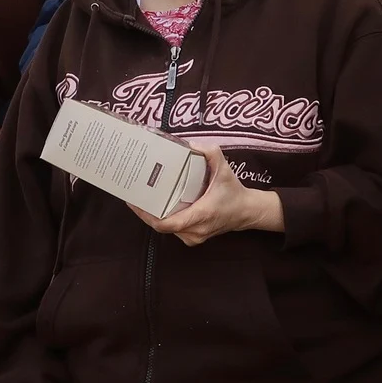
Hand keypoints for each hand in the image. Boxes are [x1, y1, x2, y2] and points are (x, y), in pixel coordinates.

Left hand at [129, 145, 283, 246]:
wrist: (246, 211)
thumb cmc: (233, 192)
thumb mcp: (224, 168)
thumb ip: (210, 153)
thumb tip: (189, 144)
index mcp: (200, 215)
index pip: (166, 223)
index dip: (146, 215)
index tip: (134, 201)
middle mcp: (195, 230)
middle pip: (161, 225)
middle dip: (145, 212)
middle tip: (134, 195)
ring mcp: (193, 237)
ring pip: (166, 229)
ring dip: (152, 216)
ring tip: (142, 199)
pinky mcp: (192, 238)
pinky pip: (173, 230)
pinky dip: (162, 219)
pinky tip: (155, 206)